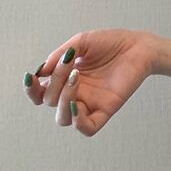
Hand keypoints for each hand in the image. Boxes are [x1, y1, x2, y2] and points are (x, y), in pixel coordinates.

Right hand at [23, 28, 156, 136]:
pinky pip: (88, 128)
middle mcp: (76, 93)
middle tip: (70, 63)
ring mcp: (90, 102)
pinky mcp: (107, 109)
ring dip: (63, 100)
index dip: (31, 90)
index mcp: (66, 79)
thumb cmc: (111, 42)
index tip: (32, 77)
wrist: (139, 45)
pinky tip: (78, 104)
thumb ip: (58, 56)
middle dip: (54, 81)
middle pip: (50, 101)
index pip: (40, 94)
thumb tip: (40, 72)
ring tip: (75, 77)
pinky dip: (78, 122)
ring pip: (63, 118)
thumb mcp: (81, 43)